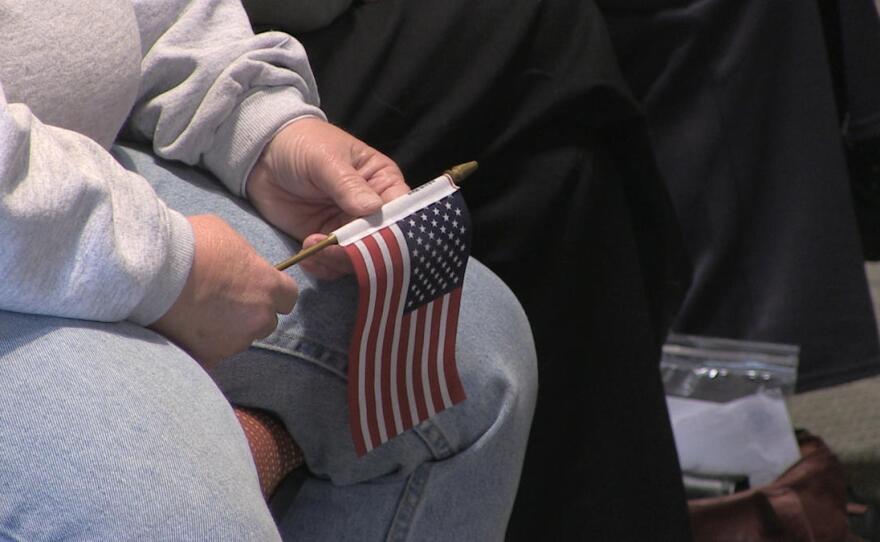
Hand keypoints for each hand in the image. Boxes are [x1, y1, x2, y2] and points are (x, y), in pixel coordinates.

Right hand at [149, 215, 298, 368]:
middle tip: (221, 300)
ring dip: (225, 330)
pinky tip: (184, 328)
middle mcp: (258, 318)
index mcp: (268, 286)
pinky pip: (212, 354)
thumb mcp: (224, 235)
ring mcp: (234, 342)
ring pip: (239, 339)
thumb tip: (241, 264)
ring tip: (197, 312)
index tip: (256, 288)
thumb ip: (242, 256)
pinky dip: (202, 345)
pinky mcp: (209, 357)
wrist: (148, 272)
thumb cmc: (189, 245)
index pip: (288, 297)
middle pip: (265, 322)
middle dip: (249, 313)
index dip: (272, 293)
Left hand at [246, 117, 409, 278]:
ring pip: (358, 259)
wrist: (263, 154)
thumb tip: (373, 208)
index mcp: (383, 183)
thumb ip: (348, 184)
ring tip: (312, 246)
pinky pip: (333, 265)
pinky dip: (323, 267)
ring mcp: (348, 229)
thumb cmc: (303, 144)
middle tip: (334, 248)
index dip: (394, 230)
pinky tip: (306, 254)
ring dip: (338, 262)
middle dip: (361, 251)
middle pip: (382, 243)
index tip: (375, 240)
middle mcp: (372, 211)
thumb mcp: (326, 159)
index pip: (401, 212)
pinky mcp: (325, 242)